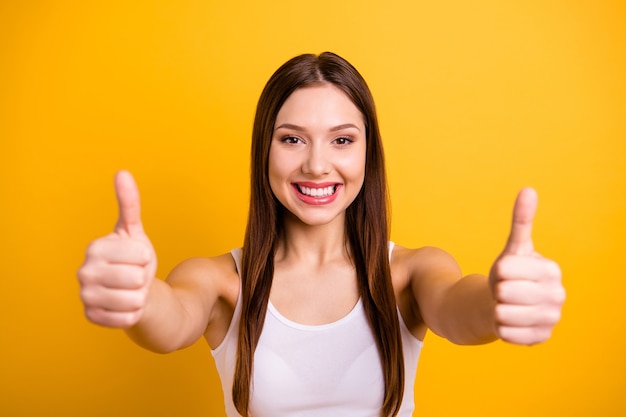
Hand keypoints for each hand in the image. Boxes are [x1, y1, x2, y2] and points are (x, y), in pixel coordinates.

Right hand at [77, 171, 156, 327]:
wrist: (131, 290)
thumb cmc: (133, 259)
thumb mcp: (134, 231)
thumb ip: (129, 203)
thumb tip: (122, 172)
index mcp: (95, 247)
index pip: (141, 255)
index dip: (147, 257)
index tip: (137, 257)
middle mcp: (84, 272)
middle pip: (138, 279)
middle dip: (144, 278)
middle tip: (134, 275)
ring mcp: (86, 296)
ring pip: (134, 299)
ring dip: (140, 296)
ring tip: (130, 290)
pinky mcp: (92, 317)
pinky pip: (128, 318)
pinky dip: (134, 313)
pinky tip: (125, 305)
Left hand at [490, 188, 564, 344]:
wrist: (509, 303)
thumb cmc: (511, 273)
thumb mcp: (513, 248)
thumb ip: (521, 221)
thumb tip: (528, 190)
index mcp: (552, 270)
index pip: (505, 269)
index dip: (498, 271)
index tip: (507, 273)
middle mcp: (558, 295)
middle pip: (504, 293)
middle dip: (497, 291)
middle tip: (506, 291)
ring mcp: (552, 319)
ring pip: (503, 314)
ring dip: (497, 309)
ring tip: (508, 305)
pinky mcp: (541, 339)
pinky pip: (504, 333)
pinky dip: (499, 327)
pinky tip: (510, 321)